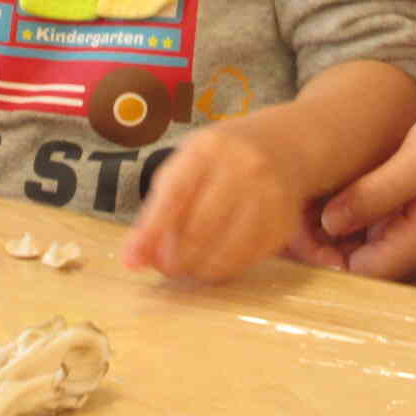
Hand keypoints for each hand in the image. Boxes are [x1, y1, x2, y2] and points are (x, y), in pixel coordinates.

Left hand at [121, 119, 309, 283]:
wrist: (284, 145)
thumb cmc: (221, 158)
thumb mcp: (186, 165)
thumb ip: (159, 208)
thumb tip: (135, 258)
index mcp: (208, 149)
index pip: (175, 195)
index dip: (151, 232)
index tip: (131, 261)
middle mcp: (242, 169)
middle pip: (199, 230)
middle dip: (174, 259)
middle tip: (165, 267)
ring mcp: (268, 196)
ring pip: (225, 252)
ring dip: (198, 270)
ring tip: (188, 267)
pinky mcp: (282, 223)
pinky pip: (247, 260)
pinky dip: (224, 269)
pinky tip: (214, 262)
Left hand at [316, 91, 415, 280]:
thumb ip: (373, 194)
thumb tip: (327, 223)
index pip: (354, 275)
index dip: (321, 252)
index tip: (298, 218)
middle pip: (358, 268)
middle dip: (325, 242)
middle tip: (299, 202)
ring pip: (366, 251)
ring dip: (338, 230)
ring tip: (312, 194)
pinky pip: (381, 234)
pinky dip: (358, 219)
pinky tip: (341, 188)